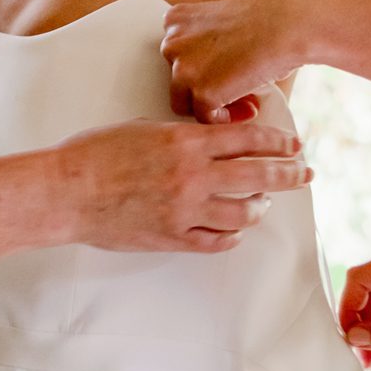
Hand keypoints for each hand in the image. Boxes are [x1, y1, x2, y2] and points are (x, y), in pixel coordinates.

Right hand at [53, 119, 312, 253]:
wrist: (66, 190)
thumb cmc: (96, 153)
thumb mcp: (145, 128)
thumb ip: (183, 136)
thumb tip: (213, 140)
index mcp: (186, 142)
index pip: (248, 138)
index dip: (277, 140)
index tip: (293, 144)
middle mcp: (193, 176)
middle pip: (258, 175)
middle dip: (288, 174)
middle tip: (304, 174)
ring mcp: (185, 210)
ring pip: (244, 214)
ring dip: (259, 208)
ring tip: (262, 204)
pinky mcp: (172, 237)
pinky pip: (216, 242)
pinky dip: (231, 237)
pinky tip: (234, 232)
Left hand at [160, 0, 317, 124]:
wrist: (287, 26)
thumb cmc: (267, 21)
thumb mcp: (222, 22)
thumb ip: (204, 42)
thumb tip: (208, 72)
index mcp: (176, 20)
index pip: (175, 56)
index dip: (201, 67)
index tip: (224, 71)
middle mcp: (172, 43)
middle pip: (177, 79)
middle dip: (206, 86)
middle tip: (236, 88)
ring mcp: (183, 69)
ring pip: (184, 102)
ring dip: (213, 105)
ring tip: (244, 101)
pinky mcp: (202, 93)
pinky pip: (205, 119)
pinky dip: (226, 119)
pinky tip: (249, 107)